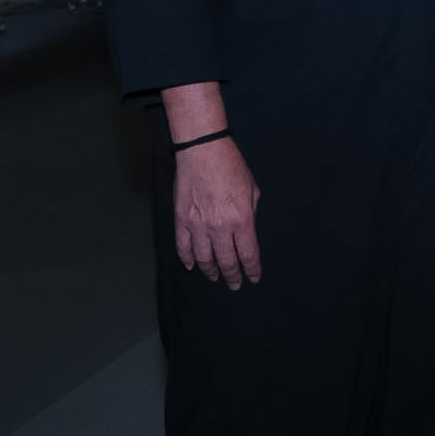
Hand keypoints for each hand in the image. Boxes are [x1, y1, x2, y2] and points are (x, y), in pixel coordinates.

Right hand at [174, 138, 263, 287]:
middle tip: (235, 284)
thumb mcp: (252, 190)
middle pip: (227, 261)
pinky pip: (183, 246)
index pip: (249, 254)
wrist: (203, 151)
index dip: (252, 270)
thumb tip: (247, 233)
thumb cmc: (231, 167)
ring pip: (204, 258)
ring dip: (210, 271)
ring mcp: (198, 225)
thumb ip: (250, 214)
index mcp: (242, 220)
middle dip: (232, 276)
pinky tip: (192, 266)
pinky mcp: (181, 220)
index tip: (253, 278)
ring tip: (215, 277)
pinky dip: (187, 259)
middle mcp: (220, 227)